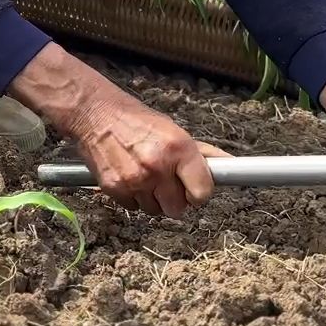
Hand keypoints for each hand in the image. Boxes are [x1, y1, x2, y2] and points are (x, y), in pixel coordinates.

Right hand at [9, 44, 224, 217]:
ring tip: (144, 176)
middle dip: (175, 199)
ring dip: (152, 199)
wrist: (94, 114)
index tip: (194, 189)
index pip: (203, 192)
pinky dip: (132, 198)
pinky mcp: (114, 189)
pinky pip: (133, 207)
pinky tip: (128, 177)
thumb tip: (230, 165)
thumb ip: (200, 153)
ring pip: (155, 210)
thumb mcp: (173, 130)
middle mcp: (158, 166)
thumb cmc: (137, 120)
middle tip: (166, 182)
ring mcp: (135, 180)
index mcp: (178, 149)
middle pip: (178, 209)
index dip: (199, 193)